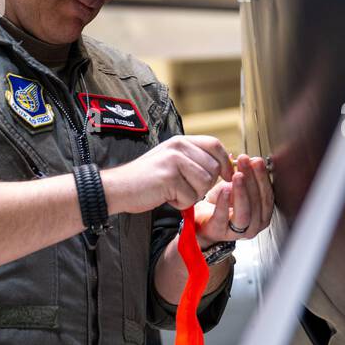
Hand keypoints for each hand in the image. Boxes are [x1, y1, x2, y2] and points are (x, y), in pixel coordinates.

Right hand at [101, 135, 232, 214]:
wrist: (117, 188)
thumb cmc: (146, 179)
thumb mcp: (172, 161)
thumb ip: (194, 160)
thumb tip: (226, 163)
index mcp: (181, 141)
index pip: (215, 145)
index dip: (224, 162)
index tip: (225, 177)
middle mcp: (178, 146)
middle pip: (213, 168)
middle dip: (205, 185)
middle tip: (185, 189)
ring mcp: (174, 160)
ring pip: (204, 183)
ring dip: (192, 195)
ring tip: (174, 192)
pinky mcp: (169, 177)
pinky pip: (190, 196)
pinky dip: (180, 203)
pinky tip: (166, 197)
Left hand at [192, 154, 274, 247]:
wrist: (201, 220)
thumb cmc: (220, 205)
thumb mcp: (235, 188)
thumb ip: (245, 176)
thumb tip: (251, 159)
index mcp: (262, 214)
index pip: (267, 195)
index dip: (263, 177)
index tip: (256, 161)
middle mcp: (254, 225)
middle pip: (258, 202)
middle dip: (253, 179)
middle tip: (246, 162)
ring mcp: (238, 232)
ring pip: (245, 212)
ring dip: (242, 191)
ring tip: (238, 175)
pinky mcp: (219, 232)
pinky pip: (223, 217)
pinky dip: (224, 202)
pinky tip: (224, 189)